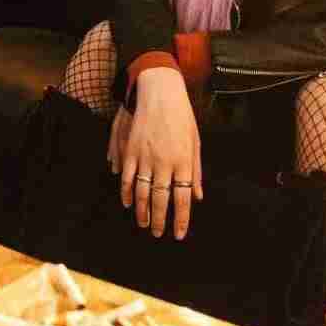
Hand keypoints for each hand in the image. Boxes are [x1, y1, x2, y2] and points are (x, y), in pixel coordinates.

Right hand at [119, 67, 204, 239]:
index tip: (178, 234)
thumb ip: (196, 171)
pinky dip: (127, 193)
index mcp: (183, 161)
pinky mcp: (131, 150)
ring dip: (142, 212)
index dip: (181, 219)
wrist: (159, 91)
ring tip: (143, 224)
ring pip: (142, 193)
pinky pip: (127, 178)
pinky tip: (128, 203)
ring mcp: (146, 157)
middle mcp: (165, 162)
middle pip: (161, 200)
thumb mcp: (195, 141)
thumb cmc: (181, 116)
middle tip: (158, 233)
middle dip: (159, 221)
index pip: (183, 198)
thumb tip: (198, 196)